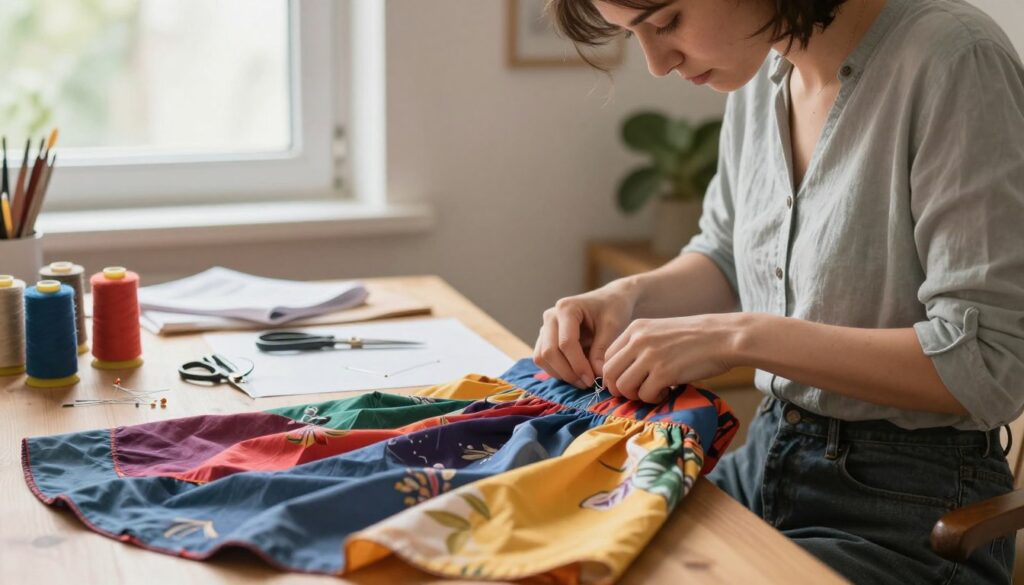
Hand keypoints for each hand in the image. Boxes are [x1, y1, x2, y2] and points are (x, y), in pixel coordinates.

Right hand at [533, 282, 636, 388]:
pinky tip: (575, 375)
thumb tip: (596, 375)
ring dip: (560, 374)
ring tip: (582, 381)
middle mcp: (550, 316)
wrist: (609, 300)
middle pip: (549, 352)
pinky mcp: (545, 338)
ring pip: (541, 357)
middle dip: (568, 372)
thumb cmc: (612, 309)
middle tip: (587, 384)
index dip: (578, 365)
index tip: (593, 379)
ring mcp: (545, 327)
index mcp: (566, 308)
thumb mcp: (612, 326)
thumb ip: (602, 349)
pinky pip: (542, 359)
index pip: (566, 343)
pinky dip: (556, 371)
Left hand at [602, 313, 740, 402]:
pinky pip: (646, 395)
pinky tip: (668, 391)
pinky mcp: (664, 372)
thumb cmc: (696, 338)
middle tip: (637, 392)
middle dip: (620, 389)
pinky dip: (655, 399)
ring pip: (624, 386)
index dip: (614, 376)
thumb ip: (641, 347)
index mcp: (635, 329)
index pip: (607, 358)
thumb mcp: (661, 332)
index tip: (629, 383)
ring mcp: (650, 356)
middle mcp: (638, 340)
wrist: (725, 336)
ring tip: (655, 391)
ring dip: (637, 395)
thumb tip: (624, 374)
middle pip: (610, 374)